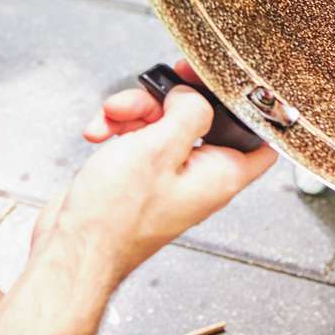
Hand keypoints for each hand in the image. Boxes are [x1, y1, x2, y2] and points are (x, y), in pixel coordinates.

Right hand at [40, 81, 277, 283]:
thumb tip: (194, 95)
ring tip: (113, 116)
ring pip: (164, 123)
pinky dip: (120, 128)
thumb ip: (189, 112)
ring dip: (135, 111)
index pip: (261, 141)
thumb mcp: (159, 149)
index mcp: (221, 175)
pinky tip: (100, 132)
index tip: (230, 85)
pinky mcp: (141, 176)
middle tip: (156, 87)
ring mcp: (169, 176)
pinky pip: (139, 138)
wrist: (72, 248)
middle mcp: (200, 176)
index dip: (253, 110)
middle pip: (202, 119)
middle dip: (171, 99)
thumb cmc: (116, 218)